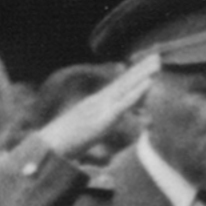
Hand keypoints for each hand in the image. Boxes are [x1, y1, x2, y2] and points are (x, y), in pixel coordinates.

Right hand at [38, 52, 160, 165]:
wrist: (47, 149)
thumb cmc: (61, 145)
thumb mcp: (81, 136)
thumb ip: (93, 130)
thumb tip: (100, 135)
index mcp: (93, 105)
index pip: (116, 88)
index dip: (130, 77)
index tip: (144, 67)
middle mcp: (98, 102)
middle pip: (122, 83)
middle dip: (139, 70)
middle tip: (157, 57)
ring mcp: (100, 109)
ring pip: (125, 88)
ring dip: (142, 75)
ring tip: (157, 63)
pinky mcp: (103, 120)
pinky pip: (123, 104)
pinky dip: (136, 93)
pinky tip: (149, 83)